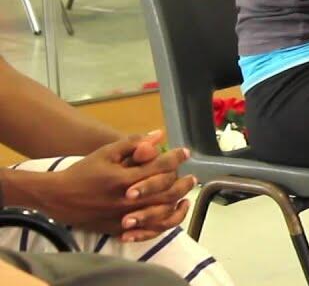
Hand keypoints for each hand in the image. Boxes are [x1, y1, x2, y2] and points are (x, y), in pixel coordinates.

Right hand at [37, 134, 190, 236]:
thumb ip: (134, 143)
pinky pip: (148, 230)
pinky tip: (171, 212)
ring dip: (178, 204)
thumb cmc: (84, 171)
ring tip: (187, 196)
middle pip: (166, 193)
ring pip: (161, 214)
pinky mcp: (119, 229)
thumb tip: (159, 134)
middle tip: (192, 176)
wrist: (58, 197)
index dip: (176, 158)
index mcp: (124, 179)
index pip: (160, 167)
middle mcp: (127, 200)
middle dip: (183, 183)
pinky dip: (164, 222)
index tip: (185, 152)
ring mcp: (124, 217)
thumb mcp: (107, 153)